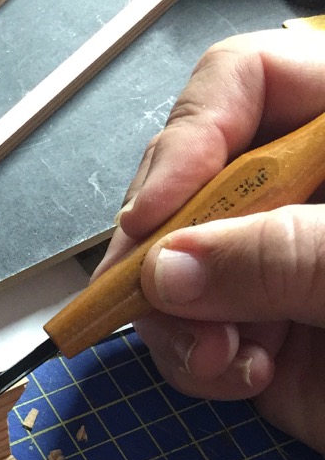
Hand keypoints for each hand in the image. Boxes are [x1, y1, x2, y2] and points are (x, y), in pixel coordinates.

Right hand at [95, 29, 324, 451]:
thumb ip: (290, 255)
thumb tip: (169, 266)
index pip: (252, 83)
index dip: (191, 137)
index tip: (156, 215)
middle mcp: (314, 194)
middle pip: (194, 179)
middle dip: (166, 244)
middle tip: (150, 294)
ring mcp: (287, 266)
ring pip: (174, 266)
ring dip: (173, 319)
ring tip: (215, 361)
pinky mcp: (271, 335)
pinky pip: (191, 334)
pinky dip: (195, 362)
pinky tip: (234, 376)